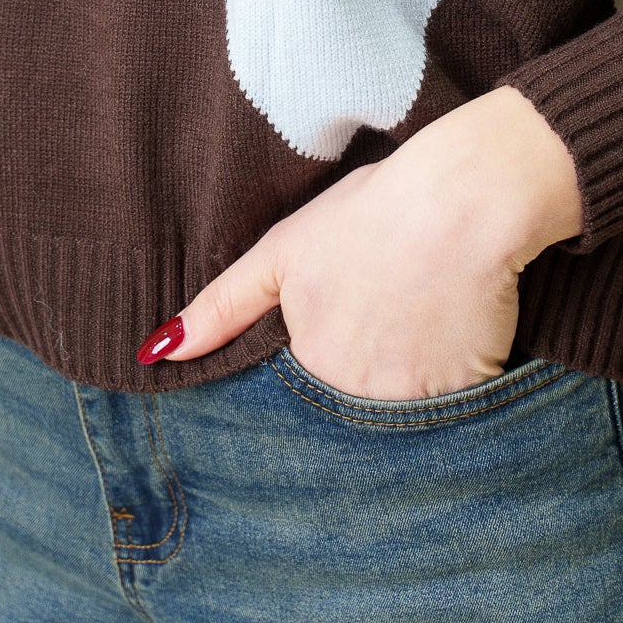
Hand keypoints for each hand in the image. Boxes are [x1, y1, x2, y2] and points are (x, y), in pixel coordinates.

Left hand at [137, 84, 582, 398]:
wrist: (468, 199)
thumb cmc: (374, 213)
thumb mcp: (285, 250)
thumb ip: (222, 306)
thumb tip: (154, 354)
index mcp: (306, 366)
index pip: (294, 405)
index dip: (311, 380)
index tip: (334, 346)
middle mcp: (353, 399)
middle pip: (344, 421)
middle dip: (352, 394)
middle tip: (379, 333)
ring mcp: (411, 406)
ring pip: (395, 423)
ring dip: (398, 397)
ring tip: (414, 337)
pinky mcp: (465, 400)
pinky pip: (448, 419)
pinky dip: (447, 393)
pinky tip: (451, 342)